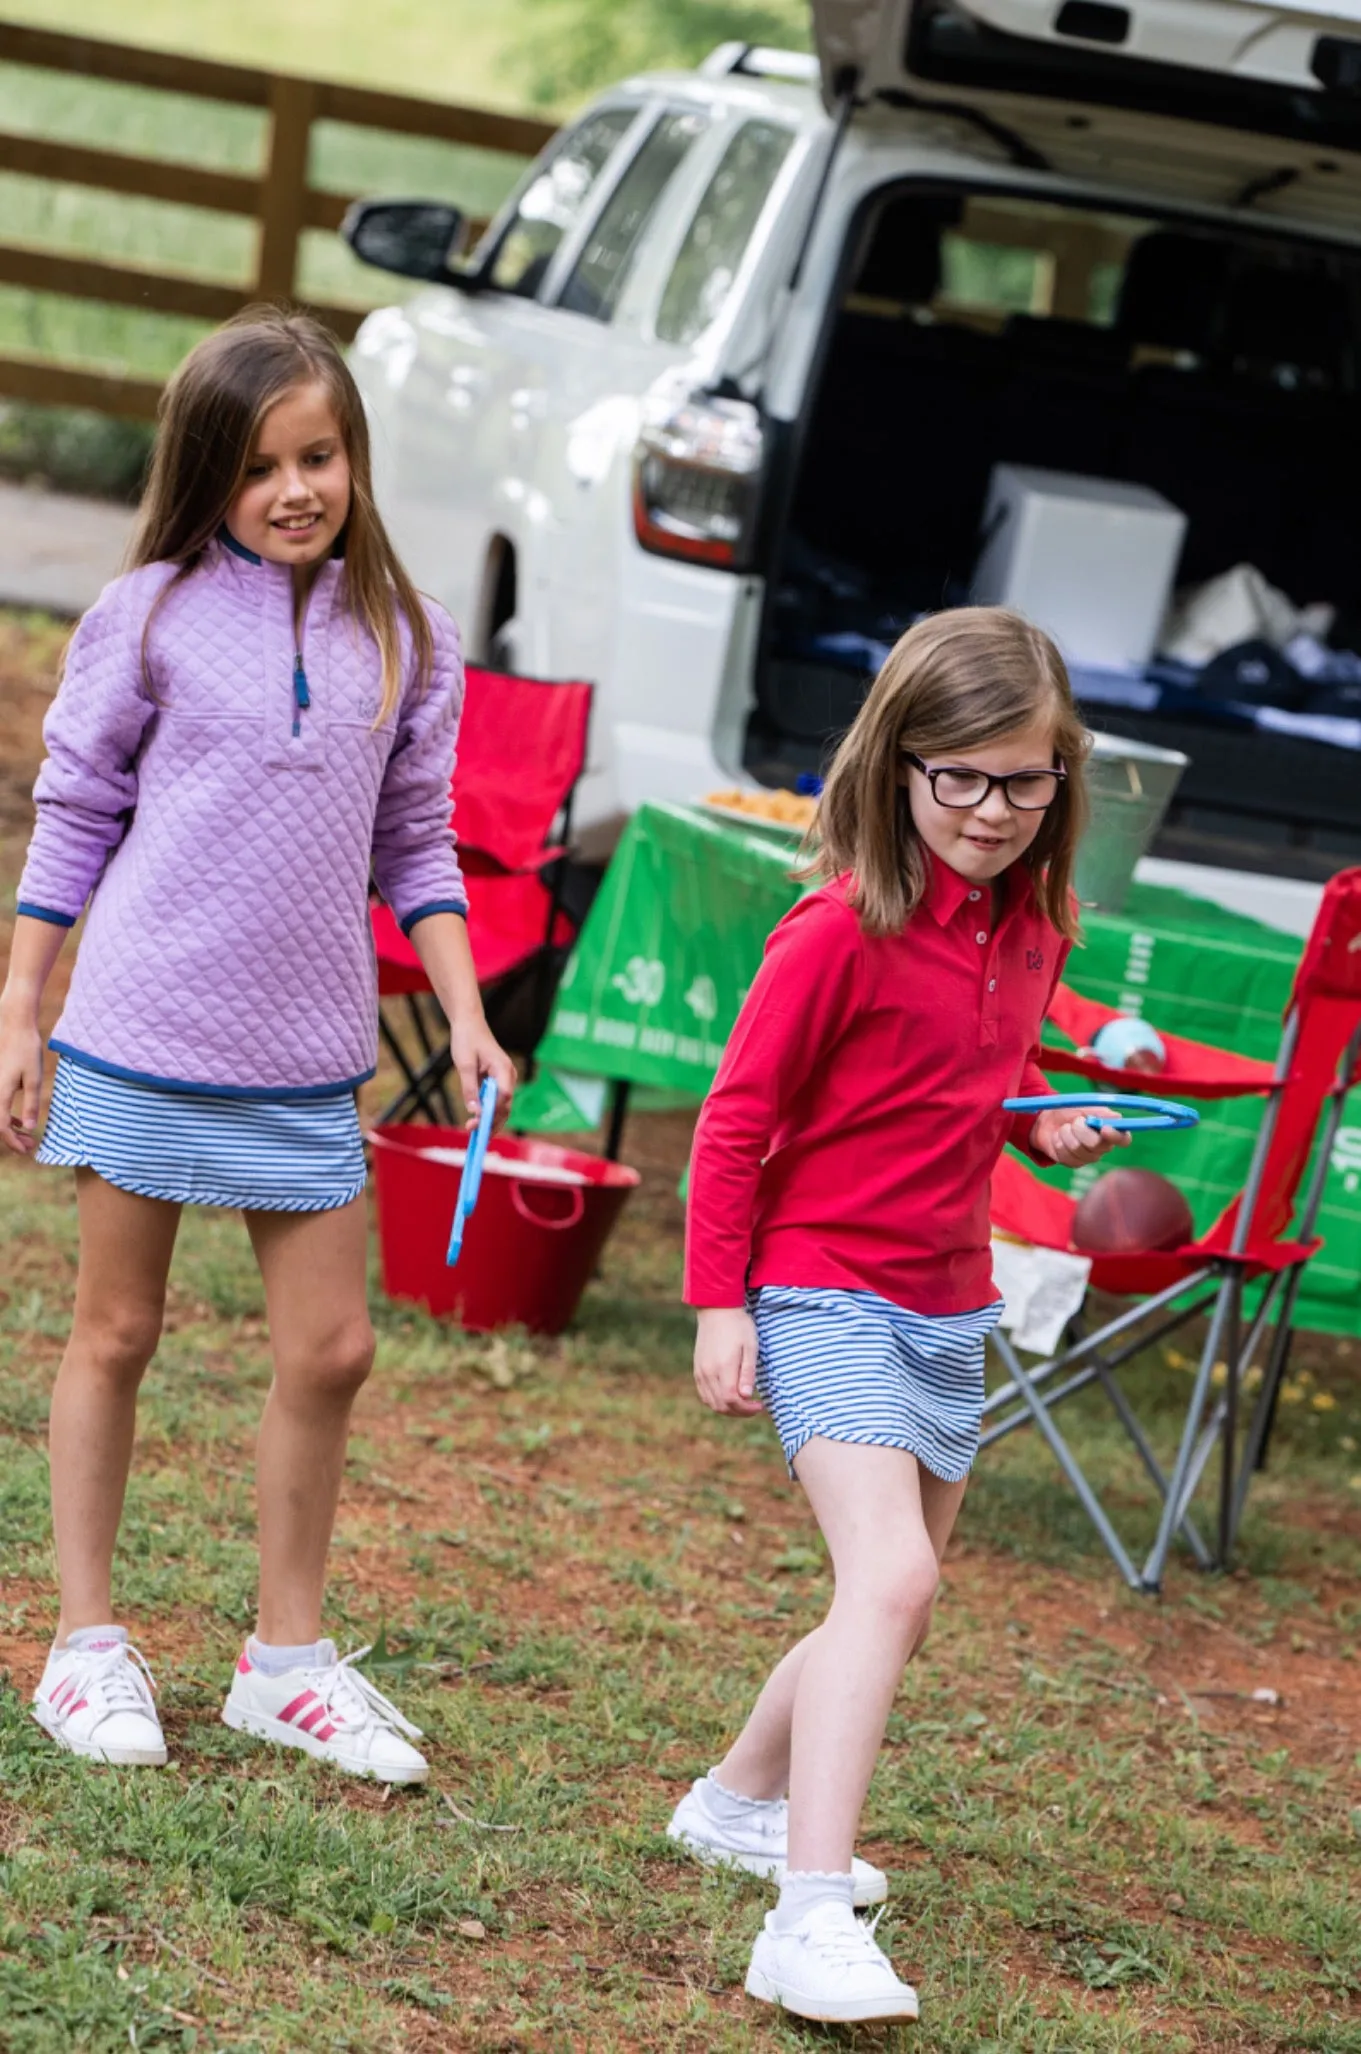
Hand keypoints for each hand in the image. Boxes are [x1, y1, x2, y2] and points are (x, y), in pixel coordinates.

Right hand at [0, 1012, 42, 1156]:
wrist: (14, 1025)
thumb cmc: (26, 1050)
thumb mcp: (34, 1078)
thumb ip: (31, 1103)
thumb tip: (30, 1127)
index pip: (2, 1128)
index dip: (13, 1142)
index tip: (27, 1150)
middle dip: (13, 1138)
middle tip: (30, 1147)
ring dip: (11, 1129)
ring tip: (28, 1137)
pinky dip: (9, 1116)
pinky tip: (23, 1121)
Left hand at [447, 1015, 515, 1129]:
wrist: (469, 1024)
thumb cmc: (467, 1040)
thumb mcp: (464, 1064)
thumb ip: (470, 1088)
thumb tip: (474, 1111)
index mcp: (503, 1068)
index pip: (504, 1096)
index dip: (492, 1111)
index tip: (476, 1122)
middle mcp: (508, 1075)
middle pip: (505, 1105)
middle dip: (491, 1121)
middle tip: (472, 1130)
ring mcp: (504, 1079)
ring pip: (502, 1105)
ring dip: (489, 1119)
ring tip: (473, 1130)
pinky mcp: (497, 1081)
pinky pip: (495, 1100)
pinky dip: (487, 1111)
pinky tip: (476, 1120)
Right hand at [694, 1306, 762, 1416]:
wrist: (717, 1309)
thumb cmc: (738, 1326)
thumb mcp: (750, 1347)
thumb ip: (747, 1372)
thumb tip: (746, 1396)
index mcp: (723, 1367)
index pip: (732, 1400)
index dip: (746, 1409)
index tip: (759, 1405)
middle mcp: (708, 1372)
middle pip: (721, 1405)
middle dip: (739, 1412)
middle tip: (754, 1407)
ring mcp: (700, 1372)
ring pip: (711, 1403)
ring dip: (728, 1409)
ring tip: (743, 1403)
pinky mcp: (697, 1369)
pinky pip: (704, 1394)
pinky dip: (716, 1401)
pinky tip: (728, 1396)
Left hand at [1031, 1104, 1131, 1168]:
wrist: (1049, 1120)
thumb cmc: (1071, 1111)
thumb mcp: (1085, 1106)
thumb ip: (1100, 1112)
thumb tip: (1116, 1117)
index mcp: (1110, 1131)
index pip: (1124, 1139)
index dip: (1116, 1136)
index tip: (1104, 1129)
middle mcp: (1103, 1146)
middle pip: (1097, 1145)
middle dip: (1081, 1130)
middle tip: (1075, 1121)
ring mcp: (1089, 1157)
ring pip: (1078, 1149)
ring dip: (1067, 1133)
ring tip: (1065, 1128)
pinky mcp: (1074, 1163)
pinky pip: (1066, 1155)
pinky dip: (1059, 1142)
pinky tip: (1059, 1138)